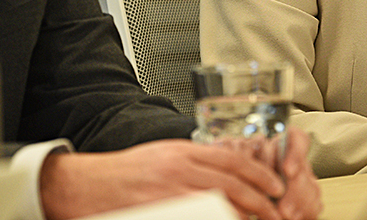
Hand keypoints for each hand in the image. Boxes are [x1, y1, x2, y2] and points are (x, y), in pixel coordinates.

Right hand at [39, 130, 320, 219]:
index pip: (230, 157)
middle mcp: (178, 167)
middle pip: (231, 180)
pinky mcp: (161, 209)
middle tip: (278, 210)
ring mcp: (170, 190)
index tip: (275, 185)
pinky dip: (218, 217)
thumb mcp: (163, 157)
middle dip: (260, 197)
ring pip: (220, 199)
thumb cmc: (125, 174)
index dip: (257, 172)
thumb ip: (192, 163)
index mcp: (181, 152)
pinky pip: (198, 214)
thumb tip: (225, 173)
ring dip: (245, 212)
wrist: (88, 185)